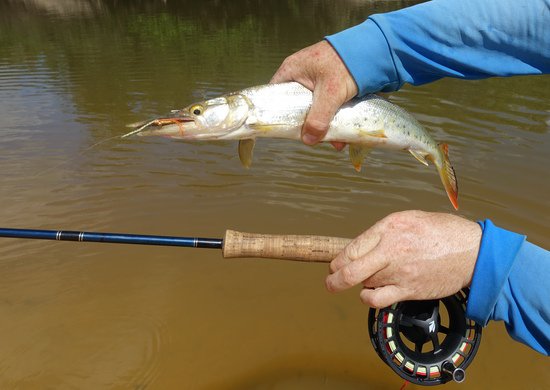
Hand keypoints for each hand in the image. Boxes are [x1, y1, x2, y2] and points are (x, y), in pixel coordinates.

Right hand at [271, 40, 357, 147]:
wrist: (373, 51)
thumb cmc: (346, 64)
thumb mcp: (330, 93)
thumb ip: (318, 118)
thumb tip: (307, 140)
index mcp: (291, 71)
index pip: (274, 96)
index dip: (278, 114)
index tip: (286, 130)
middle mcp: (300, 76)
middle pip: (295, 107)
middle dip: (306, 127)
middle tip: (314, 139)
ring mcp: (315, 81)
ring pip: (312, 110)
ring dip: (323, 127)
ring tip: (335, 142)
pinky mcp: (329, 87)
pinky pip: (325, 108)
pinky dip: (332, 120)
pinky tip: (342, 136)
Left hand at [326, 210, 481, 307]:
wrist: (472, 251)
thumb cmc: (443, 232)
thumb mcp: (409, 219)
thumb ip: (383, 232)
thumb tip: (361, 246)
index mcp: (390, 228)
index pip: (352, 248)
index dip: (338, 260)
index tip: (335, 265)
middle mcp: (391, 249)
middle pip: (350, 269)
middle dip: (334, 278)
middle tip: (330, 282)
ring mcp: (399, 271)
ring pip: (363, 283)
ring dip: (361, 283)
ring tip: (370, 279)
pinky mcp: (408, 290)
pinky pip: (377, 300)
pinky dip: (369, 298)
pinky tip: (371, 294)